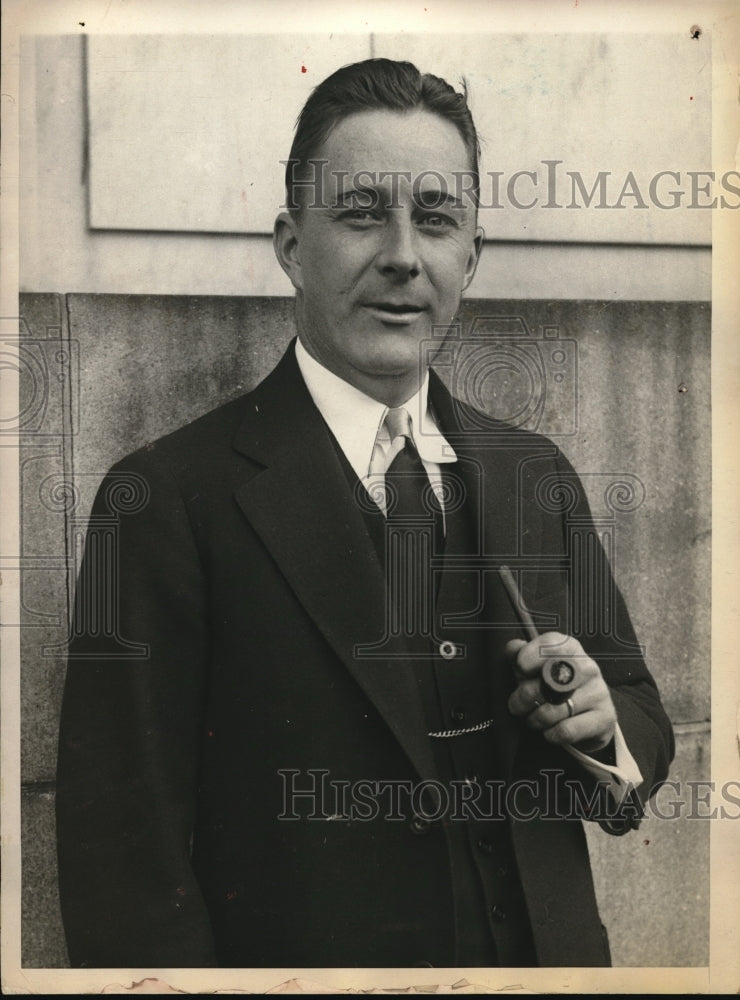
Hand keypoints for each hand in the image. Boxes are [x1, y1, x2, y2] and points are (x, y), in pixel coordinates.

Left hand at [506, 632, 616, 752]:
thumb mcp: (535, 669)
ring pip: (553, 710)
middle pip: (548, 680)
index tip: (520, 667)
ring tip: (533, 719)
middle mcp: (588, 667)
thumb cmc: (553, 688)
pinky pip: (566, 730)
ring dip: (535, 719)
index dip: (532, 654)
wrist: (586, 719)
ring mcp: (599, 692)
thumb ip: (519, 655)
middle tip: (516, 706)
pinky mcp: (604, 718)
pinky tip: (550, 731)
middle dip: (523, 697)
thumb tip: (512, 649)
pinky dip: (551, 734)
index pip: (552, 643)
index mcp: (570, 649)